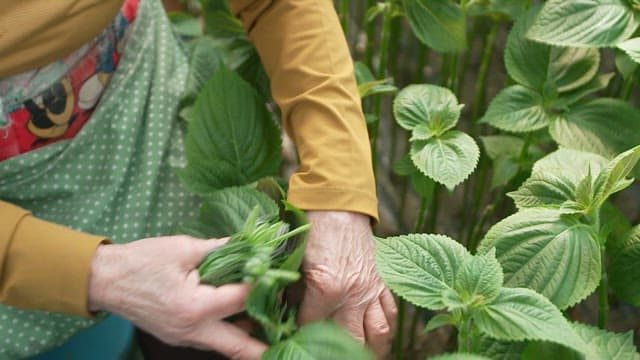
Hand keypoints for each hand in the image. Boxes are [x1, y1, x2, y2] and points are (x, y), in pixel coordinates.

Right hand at [87, 236, 266, 359]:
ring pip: (226, 346)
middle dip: (267, 347)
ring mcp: (185, 338)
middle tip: (291, 338)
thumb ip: (221, 249)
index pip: (243, 299)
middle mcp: (193, 331)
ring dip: (250, 337)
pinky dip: (230, 331)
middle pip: (240, 348)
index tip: (280, 274)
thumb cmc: (142, 261)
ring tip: (273, 321)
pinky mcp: (179, 337)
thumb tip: (251, 243)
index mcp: (196, 308)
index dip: (264, 285)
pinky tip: (243, 316)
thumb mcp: (184, 248)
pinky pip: (212, 339)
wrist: (104, 280)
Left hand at [298, 211, 396, 357]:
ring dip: (372, 349)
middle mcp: (353, 293)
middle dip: (339, 352)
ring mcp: (371, 288)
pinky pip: (391, 311)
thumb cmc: (313, 227)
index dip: (298, 334)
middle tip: (329, 353)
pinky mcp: (382, 281)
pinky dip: (387, 327)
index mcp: (327, 288)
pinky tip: (379, 335)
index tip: (292, 338)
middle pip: (349, 339)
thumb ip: (291, 290)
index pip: (310, 325)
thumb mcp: (295, 259)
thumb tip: (284, 312)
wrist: (339, 202)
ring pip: (378, 332)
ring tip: (365, 357)